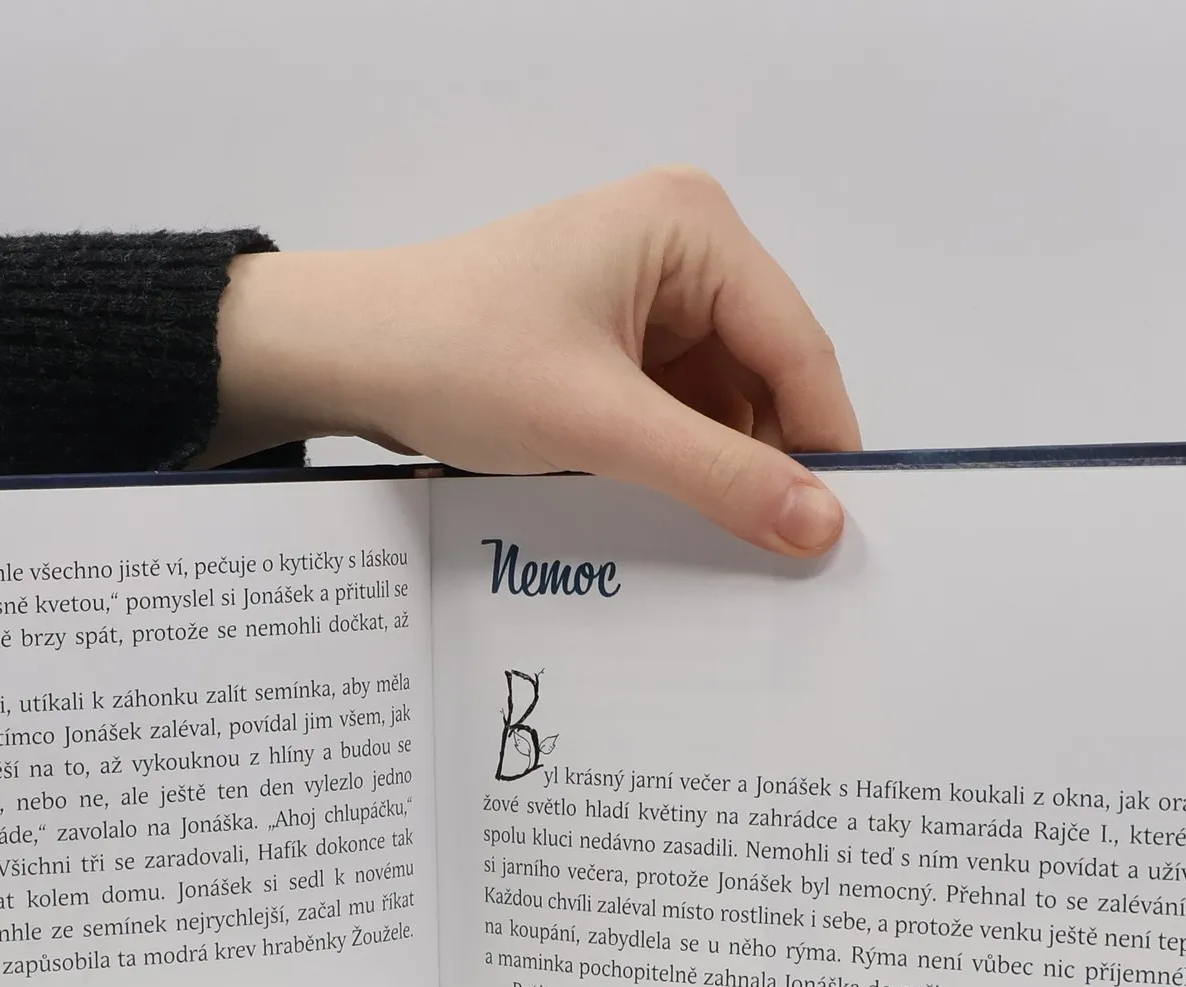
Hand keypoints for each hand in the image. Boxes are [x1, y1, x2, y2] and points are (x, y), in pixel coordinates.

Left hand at [205, 167, 859, 555]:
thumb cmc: (454, 356)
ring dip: (715, 471)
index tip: (839, 532)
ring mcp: (647, 297)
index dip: (824, 444)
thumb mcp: (598, 425)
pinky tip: (664, 516)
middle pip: (766, 378)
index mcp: (694, 229)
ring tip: (715, 547)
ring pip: (722, 405)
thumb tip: (820, 524)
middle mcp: (683, 250)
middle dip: (766, 461)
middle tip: (780, 558)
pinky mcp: (614, 343)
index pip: (798, 348)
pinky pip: (675, 414)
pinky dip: (674, 465)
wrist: (346, 357)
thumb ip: (716, 475)